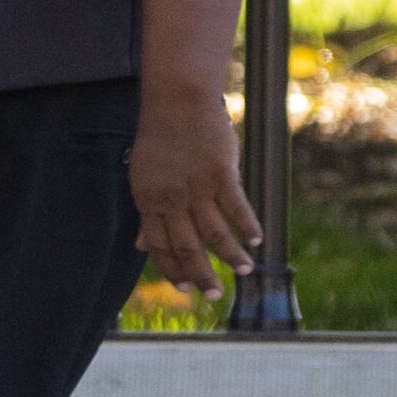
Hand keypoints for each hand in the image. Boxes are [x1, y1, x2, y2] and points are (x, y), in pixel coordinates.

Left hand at [130, 78, 259, 289]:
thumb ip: (148, 214)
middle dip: (201, 274)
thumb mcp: (143, 177)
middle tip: (214, 295)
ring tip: (245, 270)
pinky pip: (236, 208)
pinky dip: (247, 226)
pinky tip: (256, 240)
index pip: (159, 245)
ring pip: (214, 233)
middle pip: (187, 246)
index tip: (186, 286)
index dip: (172, 268)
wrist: (177, 101)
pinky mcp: (221, 174)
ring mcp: (197, 187)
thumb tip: (141, 247)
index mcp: (148, 200)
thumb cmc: (160, 139)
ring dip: (230, 256)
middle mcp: (171, 198)